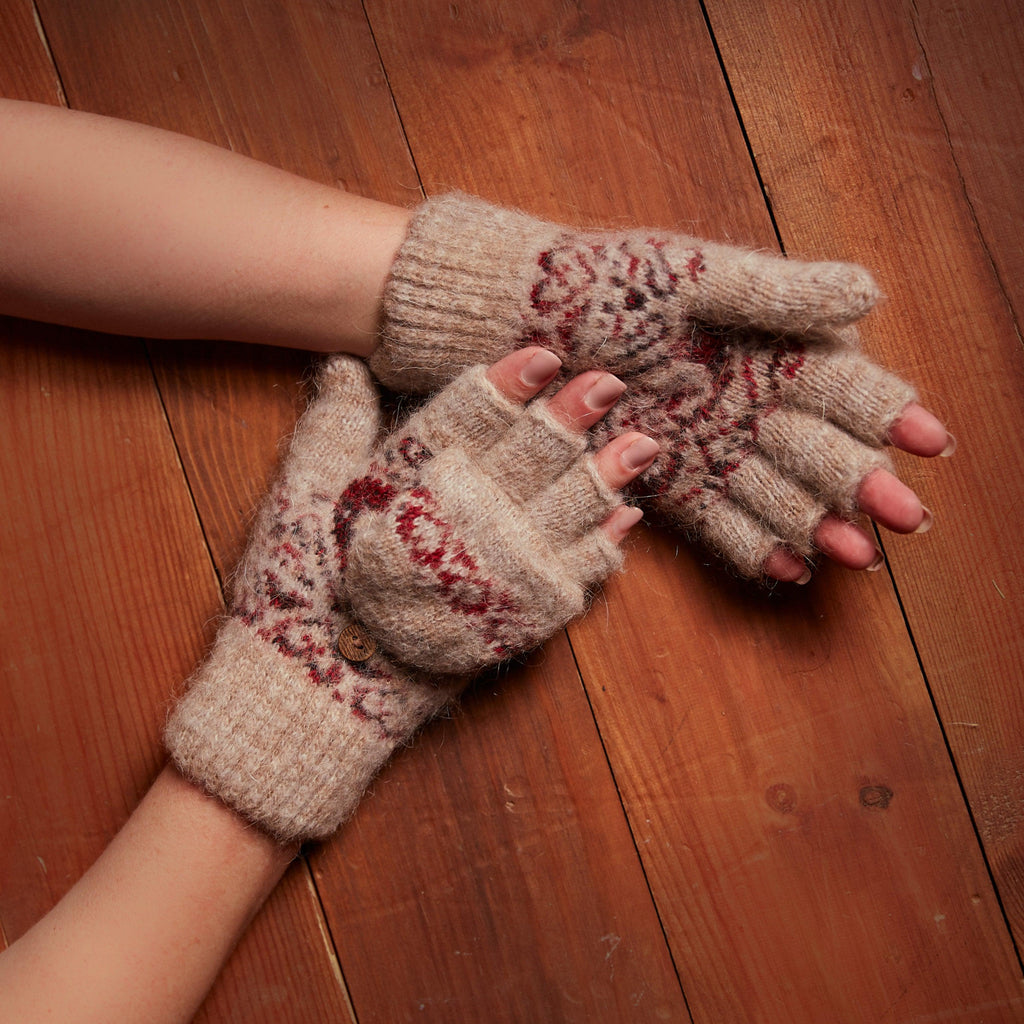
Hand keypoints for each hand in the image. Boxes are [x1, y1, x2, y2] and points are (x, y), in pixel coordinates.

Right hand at [167, 347, 653, 840]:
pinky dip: (599, 550)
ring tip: (642, 442)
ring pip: (558, 518)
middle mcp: (459, 530)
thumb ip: (330, 430)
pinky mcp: (513, 623)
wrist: (316, 693)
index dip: (504, 389)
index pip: (461, 426)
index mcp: (406, 491)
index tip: (543, 355)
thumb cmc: (298, 594)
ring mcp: (494, 581)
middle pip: (522, 465)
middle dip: (567, 422)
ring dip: (602, 480)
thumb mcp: (299, 503)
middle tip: (610, 382)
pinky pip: (568, 581)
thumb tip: (343, 364)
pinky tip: (627, 521)